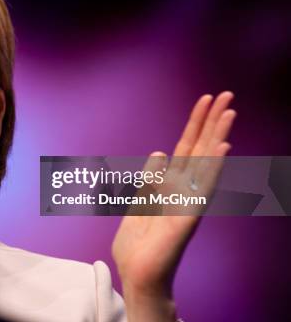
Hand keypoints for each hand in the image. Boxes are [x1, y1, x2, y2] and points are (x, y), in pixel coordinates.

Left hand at [112, 91, 235, 319]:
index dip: (195, 124)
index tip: (206, 99)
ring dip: (217, 136)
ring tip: (229, 111)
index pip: (186, 147)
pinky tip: (222, 147)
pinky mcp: (187, 216)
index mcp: (170, 185)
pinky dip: (212, 167)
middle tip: (227, 93)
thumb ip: (151, 179)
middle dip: (211, 122)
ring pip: (206, 162)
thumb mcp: (139, 203)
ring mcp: (188, 202)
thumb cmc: (138, 244)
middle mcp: (183, 189)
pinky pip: (201, 187)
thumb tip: (160, 152)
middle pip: (200, 148)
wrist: (137, 275)